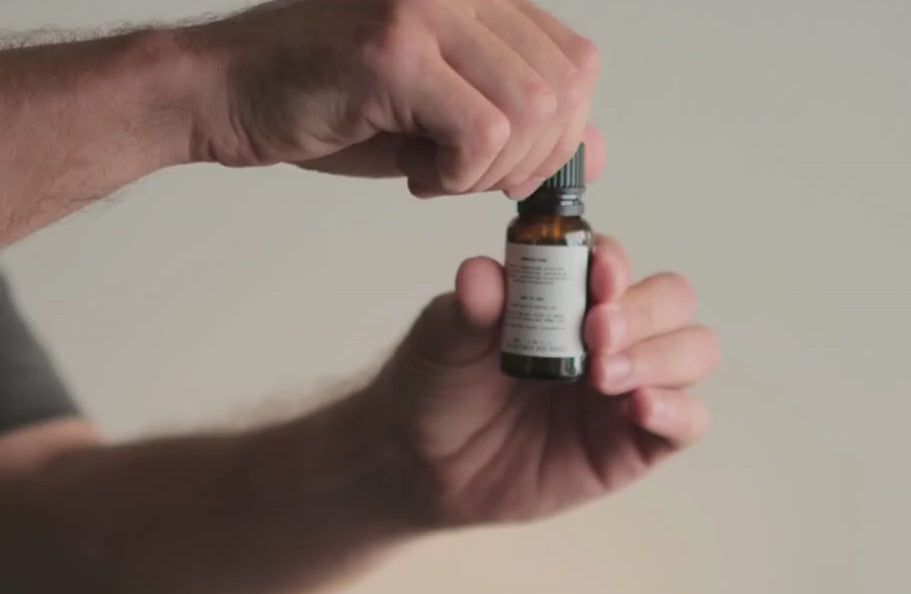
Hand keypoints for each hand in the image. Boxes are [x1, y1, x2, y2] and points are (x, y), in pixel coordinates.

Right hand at [184, 0, 601, 198]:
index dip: (560, 137)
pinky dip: (460, 176)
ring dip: (492, 172)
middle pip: (565, 90)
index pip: (576, 65)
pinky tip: (418, 176)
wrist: (233, 93)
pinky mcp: (395, 48)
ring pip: (529, 112)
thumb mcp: (446, 119)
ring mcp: (428, 7)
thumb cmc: (334, 103)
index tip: (508, 169)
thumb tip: (596, 148)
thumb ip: (521, 127)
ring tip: (440, 173)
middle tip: (473, 179)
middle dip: (531, 162)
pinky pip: (481, 133)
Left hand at [353, 235, 719, 528]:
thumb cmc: (439, 391)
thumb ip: (467, 309)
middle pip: (671, 301)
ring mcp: (628, 389)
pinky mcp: (634, 445)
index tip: (596, 276)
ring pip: (692, 352)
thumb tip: (482, 275)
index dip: (614, 263)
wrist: (424, 468)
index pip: (615, 264)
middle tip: (596, 332)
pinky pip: (688, 422)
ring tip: (602, 376)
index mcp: (569, 295)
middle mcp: (610, 335)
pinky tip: (638, 408)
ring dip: (659, 356)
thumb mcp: (441, 342)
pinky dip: (676, 410)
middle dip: (642, 311)